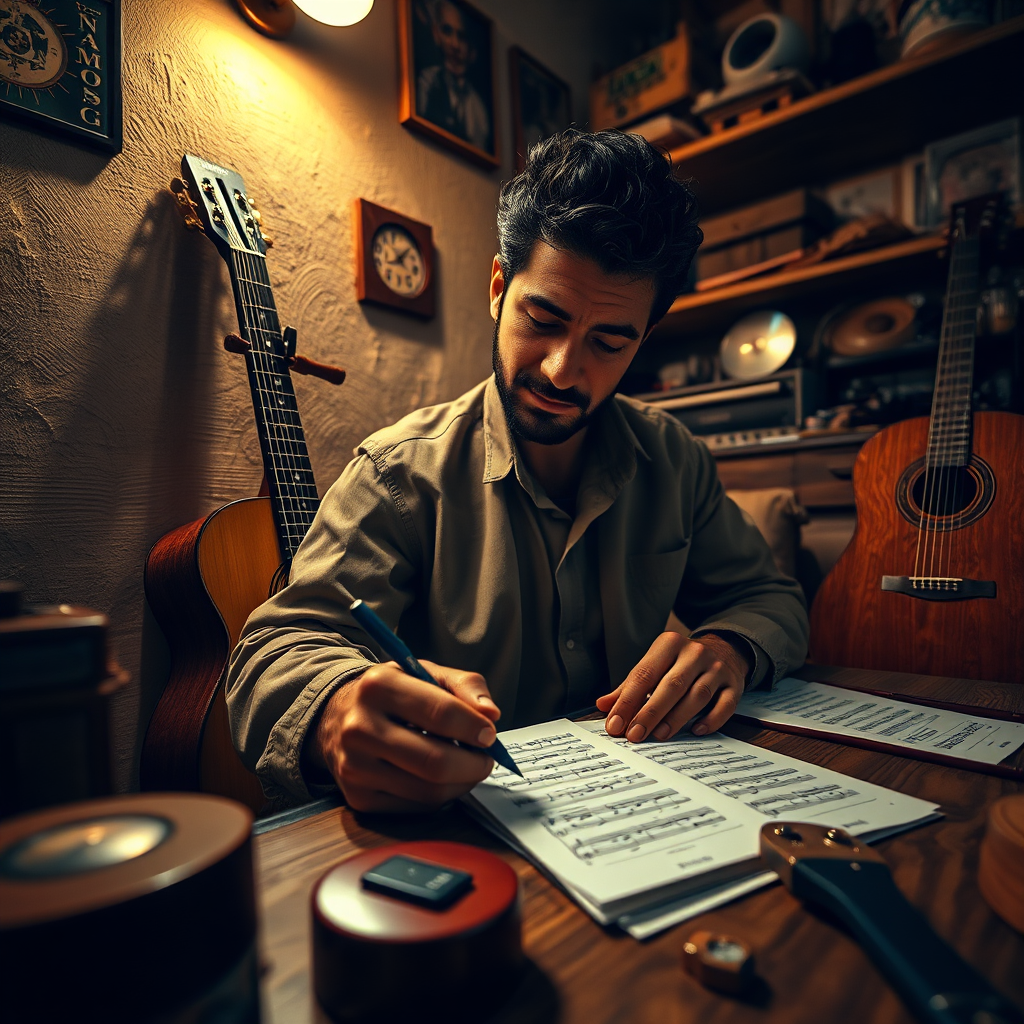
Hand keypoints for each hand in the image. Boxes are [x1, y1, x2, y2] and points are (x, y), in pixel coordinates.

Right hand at [310, 660, 500, 812]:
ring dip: (461, 783)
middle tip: (485, 758)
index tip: (489, 733)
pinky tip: (440, 779)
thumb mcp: (425, 672)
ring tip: (466, 767)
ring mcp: (355, 767)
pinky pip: (416, 807)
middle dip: (474, 764)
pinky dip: (439, 796)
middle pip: (435, 761)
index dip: (475, 727)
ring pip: (429, 791)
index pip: (441, 713)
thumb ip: (464, 685)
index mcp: (378, 686)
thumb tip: (491, 715)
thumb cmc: (393, 693)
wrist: (338, 716)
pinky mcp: (358, 797)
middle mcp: (360, 727)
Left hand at [596, 632, 751, 742]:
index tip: (615, 724)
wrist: (724, 650)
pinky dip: (711, 720)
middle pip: (671, 685)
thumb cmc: (679, 663)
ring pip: (697, 695)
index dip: (627, 701)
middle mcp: (694, 653)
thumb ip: (630, 686)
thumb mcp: (655, 665)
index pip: (644, 674)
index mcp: (669, 644)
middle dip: (650, 713)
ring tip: (658, 736)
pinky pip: (725, 705)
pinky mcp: (734, 684)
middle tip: (634, 735)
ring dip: (676, 718)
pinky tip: (696, 731)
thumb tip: (603, 705)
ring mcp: (717, 668)